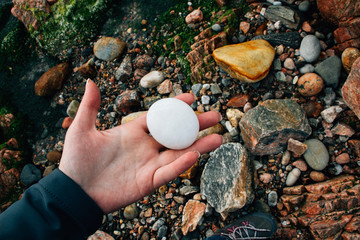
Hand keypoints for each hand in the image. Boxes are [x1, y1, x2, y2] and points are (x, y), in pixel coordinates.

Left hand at [59, 80, 222, 212]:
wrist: (74, 192)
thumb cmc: (77, 161)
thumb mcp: (81, 129)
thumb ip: (90, 106)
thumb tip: (90, 80)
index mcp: (133, 132)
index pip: (160, 116)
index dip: (175, 107)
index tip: (191, 97)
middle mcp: (145, 147)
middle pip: (176, 134)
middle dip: (196, 125)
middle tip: (215, 115)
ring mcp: (149, 164)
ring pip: (179, 153)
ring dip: (198, 146)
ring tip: (218, 136)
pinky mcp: (148, 181)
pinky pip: (169, 171)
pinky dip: (182, 164)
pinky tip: (195, 154)